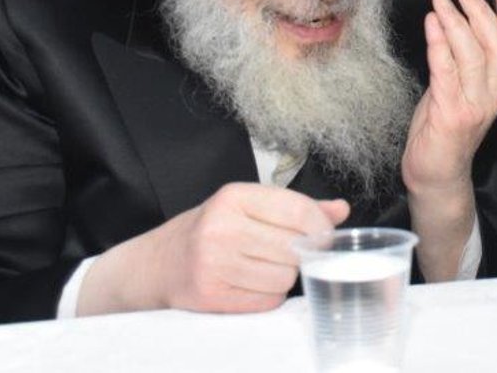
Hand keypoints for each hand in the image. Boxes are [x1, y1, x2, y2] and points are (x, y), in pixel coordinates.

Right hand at [78, 183, 349, 316]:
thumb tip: (340, 210)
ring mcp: (213, 262)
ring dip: (284, 277)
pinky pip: (267, 300)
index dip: (320, 226)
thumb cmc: (208, 231)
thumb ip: (295, 208)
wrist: (156, 264)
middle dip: (300, 254)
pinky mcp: (210, 294)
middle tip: (288, 253)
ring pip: (284, 277)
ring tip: (263, 268)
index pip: (297, 210)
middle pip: (294, 248)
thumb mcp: (246, 207)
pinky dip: (268, 296)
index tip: (323, 235)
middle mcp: (221, 226)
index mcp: (233, 196)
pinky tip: (251, 284)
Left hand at [403, 0, 496, 194]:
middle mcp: (491, 96)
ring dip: (456, 23)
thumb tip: (453, 27)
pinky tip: (431, 25)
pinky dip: (439, 45)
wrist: (436, 179)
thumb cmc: (441, 134)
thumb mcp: (456, 92)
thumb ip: (460, 65)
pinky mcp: (451, 115)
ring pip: (473, 56)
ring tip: (441, 1)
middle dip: (481, 12)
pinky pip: (446, 72)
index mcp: (496, 89)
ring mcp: (474, 107)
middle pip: (496, 46)